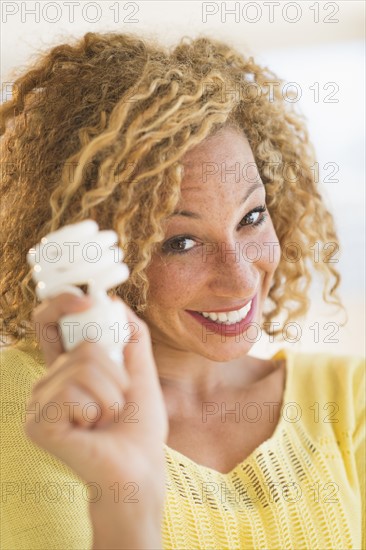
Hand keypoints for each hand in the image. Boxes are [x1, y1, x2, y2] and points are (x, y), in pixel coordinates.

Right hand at [24, 293, 167, 543]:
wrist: (140, 466)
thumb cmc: (140, 424)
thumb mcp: (140, 370)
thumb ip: (130, 336)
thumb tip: (115, 301)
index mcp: (68, 368)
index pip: (49, 323)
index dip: (60, 303)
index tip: (85, 299)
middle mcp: (48, 382)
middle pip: (81, 346)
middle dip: (114, 371)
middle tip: (115, 400)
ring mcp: (39, 403)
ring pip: (81, 366)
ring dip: (110, 394)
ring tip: (106, 417)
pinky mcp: (38, 423)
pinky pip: (73, 392)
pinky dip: (97, 408)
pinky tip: (92, 430)